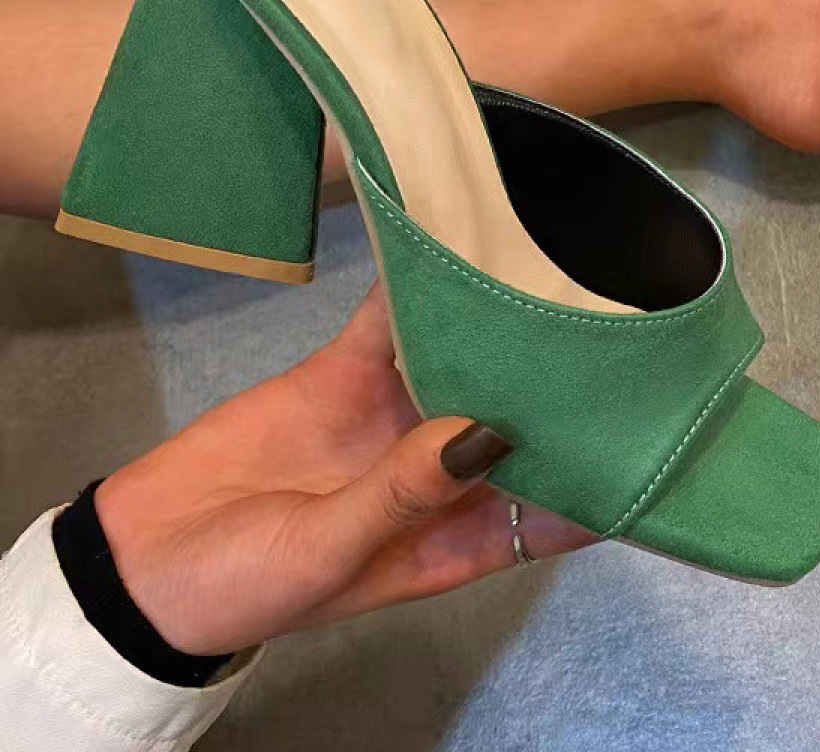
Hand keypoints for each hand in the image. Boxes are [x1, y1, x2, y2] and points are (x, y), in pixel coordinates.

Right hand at [95, 284, 596, 655]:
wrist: (145, 556)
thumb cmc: (245, 584)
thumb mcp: (330, 554)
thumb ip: (404, 494)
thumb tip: (489, 434)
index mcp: (451, 537)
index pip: (552, 510)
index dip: (604, 479)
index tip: (656, 436)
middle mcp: (439, 471)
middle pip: (521, 423)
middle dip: (564, 388)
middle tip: (619, 331)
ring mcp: (394, 416)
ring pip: (468, 363)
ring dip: (502, 328)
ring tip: (554, 277)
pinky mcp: (345, 374)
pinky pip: (393, 326)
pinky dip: (421, 292)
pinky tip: (457, 253)